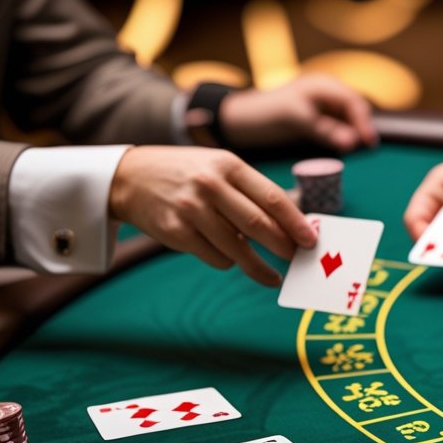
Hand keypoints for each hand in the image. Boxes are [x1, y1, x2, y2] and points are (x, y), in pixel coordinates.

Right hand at [109, 146, 316, 286]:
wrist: (131, 177)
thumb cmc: (189, 174)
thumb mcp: (219, 168)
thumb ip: (252, 191)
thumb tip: (292, 224)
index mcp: (228, 165)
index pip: (272, 197)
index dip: (295, 223)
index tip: (311, 240)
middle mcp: (210, 185)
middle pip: (258, 225)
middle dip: (283, 247)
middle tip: (297, 260)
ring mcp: (191, 210)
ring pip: (238, 249)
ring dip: (259, 267)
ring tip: (273, 276)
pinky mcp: (176, 232)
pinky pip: (216, 258)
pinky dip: (228, 262)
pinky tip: (231, 258)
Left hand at [218, 74, 376, 152]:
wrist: (240, 120)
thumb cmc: (265, 113)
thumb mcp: (295, 120)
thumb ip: (325, 130)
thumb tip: (352, 143)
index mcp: (322, 85)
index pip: (352, 101)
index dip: (363, 122)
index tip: (368, 142)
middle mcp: (327, 93)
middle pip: (355, 110)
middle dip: (361, 127)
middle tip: (366, 148)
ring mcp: (324, 107)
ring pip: (349, 121)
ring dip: (353, 134)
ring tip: (353, 149)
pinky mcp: (320, 121)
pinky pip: (339, 129)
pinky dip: (343, 138)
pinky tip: (342, 148)